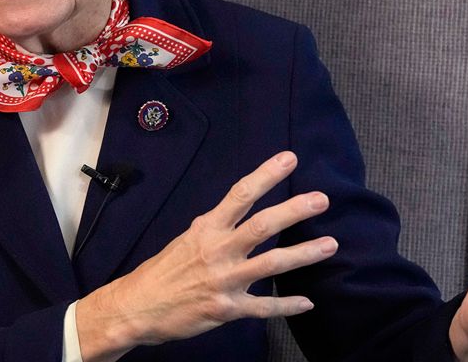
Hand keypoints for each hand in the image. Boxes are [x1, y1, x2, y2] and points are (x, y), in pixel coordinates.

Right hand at [75, 151, 335, 361]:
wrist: (137, 307)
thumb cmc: (162, 272)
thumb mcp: (185, 240)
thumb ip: (213, 228)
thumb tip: (234, 214)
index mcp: (207, 229)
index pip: (240, 195)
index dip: (266, 175)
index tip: (289, 159)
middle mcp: (218, 251)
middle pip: (262, 226)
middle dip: (294, 211)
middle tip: (322, 199)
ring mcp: (224, 281)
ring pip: (271, 264)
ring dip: (303, 254)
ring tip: (330, 244)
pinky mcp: (227, 309)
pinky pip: (264, 307)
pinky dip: (287, 305)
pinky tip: (307, 302)